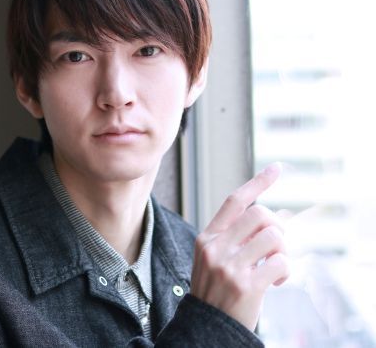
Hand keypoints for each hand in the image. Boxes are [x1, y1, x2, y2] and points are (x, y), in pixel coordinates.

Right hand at [190, 163, 289, 330]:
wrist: (208, 326)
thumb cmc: (217, 291)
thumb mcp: (215, 258)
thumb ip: (236, 237)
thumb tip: (274, 216)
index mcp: (207, 237)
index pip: (235, 200)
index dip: (258, 182)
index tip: (277, 168)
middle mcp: (216, 248)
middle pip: (260, 214)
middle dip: (278, 226)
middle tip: (276, 245)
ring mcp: (229, 266)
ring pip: (274, 236)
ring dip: (283, 250)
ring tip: (276, 265)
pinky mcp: (246, 285)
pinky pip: (280, 262)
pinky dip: (286, 271)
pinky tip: (277, 282)